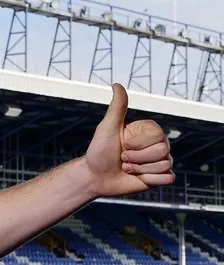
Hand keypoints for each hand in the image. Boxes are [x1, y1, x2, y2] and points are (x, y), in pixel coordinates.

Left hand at [85, 83, 173, 197]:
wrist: (96, 176)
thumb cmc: (99, 150)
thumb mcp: (107, 127)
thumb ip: (117, 107)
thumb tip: (117, 84)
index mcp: (149, 130)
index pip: (158, 135)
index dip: (136, 144)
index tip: (122, 145)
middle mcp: (159, 144)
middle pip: (163, 151)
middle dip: (136, 158)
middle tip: (123, 158)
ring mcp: (161, 161)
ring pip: (164, 165)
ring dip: (140, 169)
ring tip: (127, 167)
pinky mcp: (160, 177)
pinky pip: (167, 178)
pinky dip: (148, 180)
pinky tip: (137, 177)